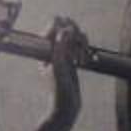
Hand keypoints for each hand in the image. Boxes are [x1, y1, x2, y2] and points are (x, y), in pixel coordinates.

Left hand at [39, 16, 87, 130]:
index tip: (71, 38)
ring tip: (81, 59)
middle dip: (76, 34)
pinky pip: (81, 44)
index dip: (64, 26)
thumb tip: (64, 30)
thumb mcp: (59, 68)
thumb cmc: (58, 89)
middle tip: (77, 49)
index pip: (53, 24)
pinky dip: (85, 49)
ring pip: (76, 33)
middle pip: (66, 25)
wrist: (66, 106)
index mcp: (45, 47)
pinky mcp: (73, 57)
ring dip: (82, 43)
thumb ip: (60, 48)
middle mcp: (53, 47)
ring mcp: (63, 52)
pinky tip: (85, 62)